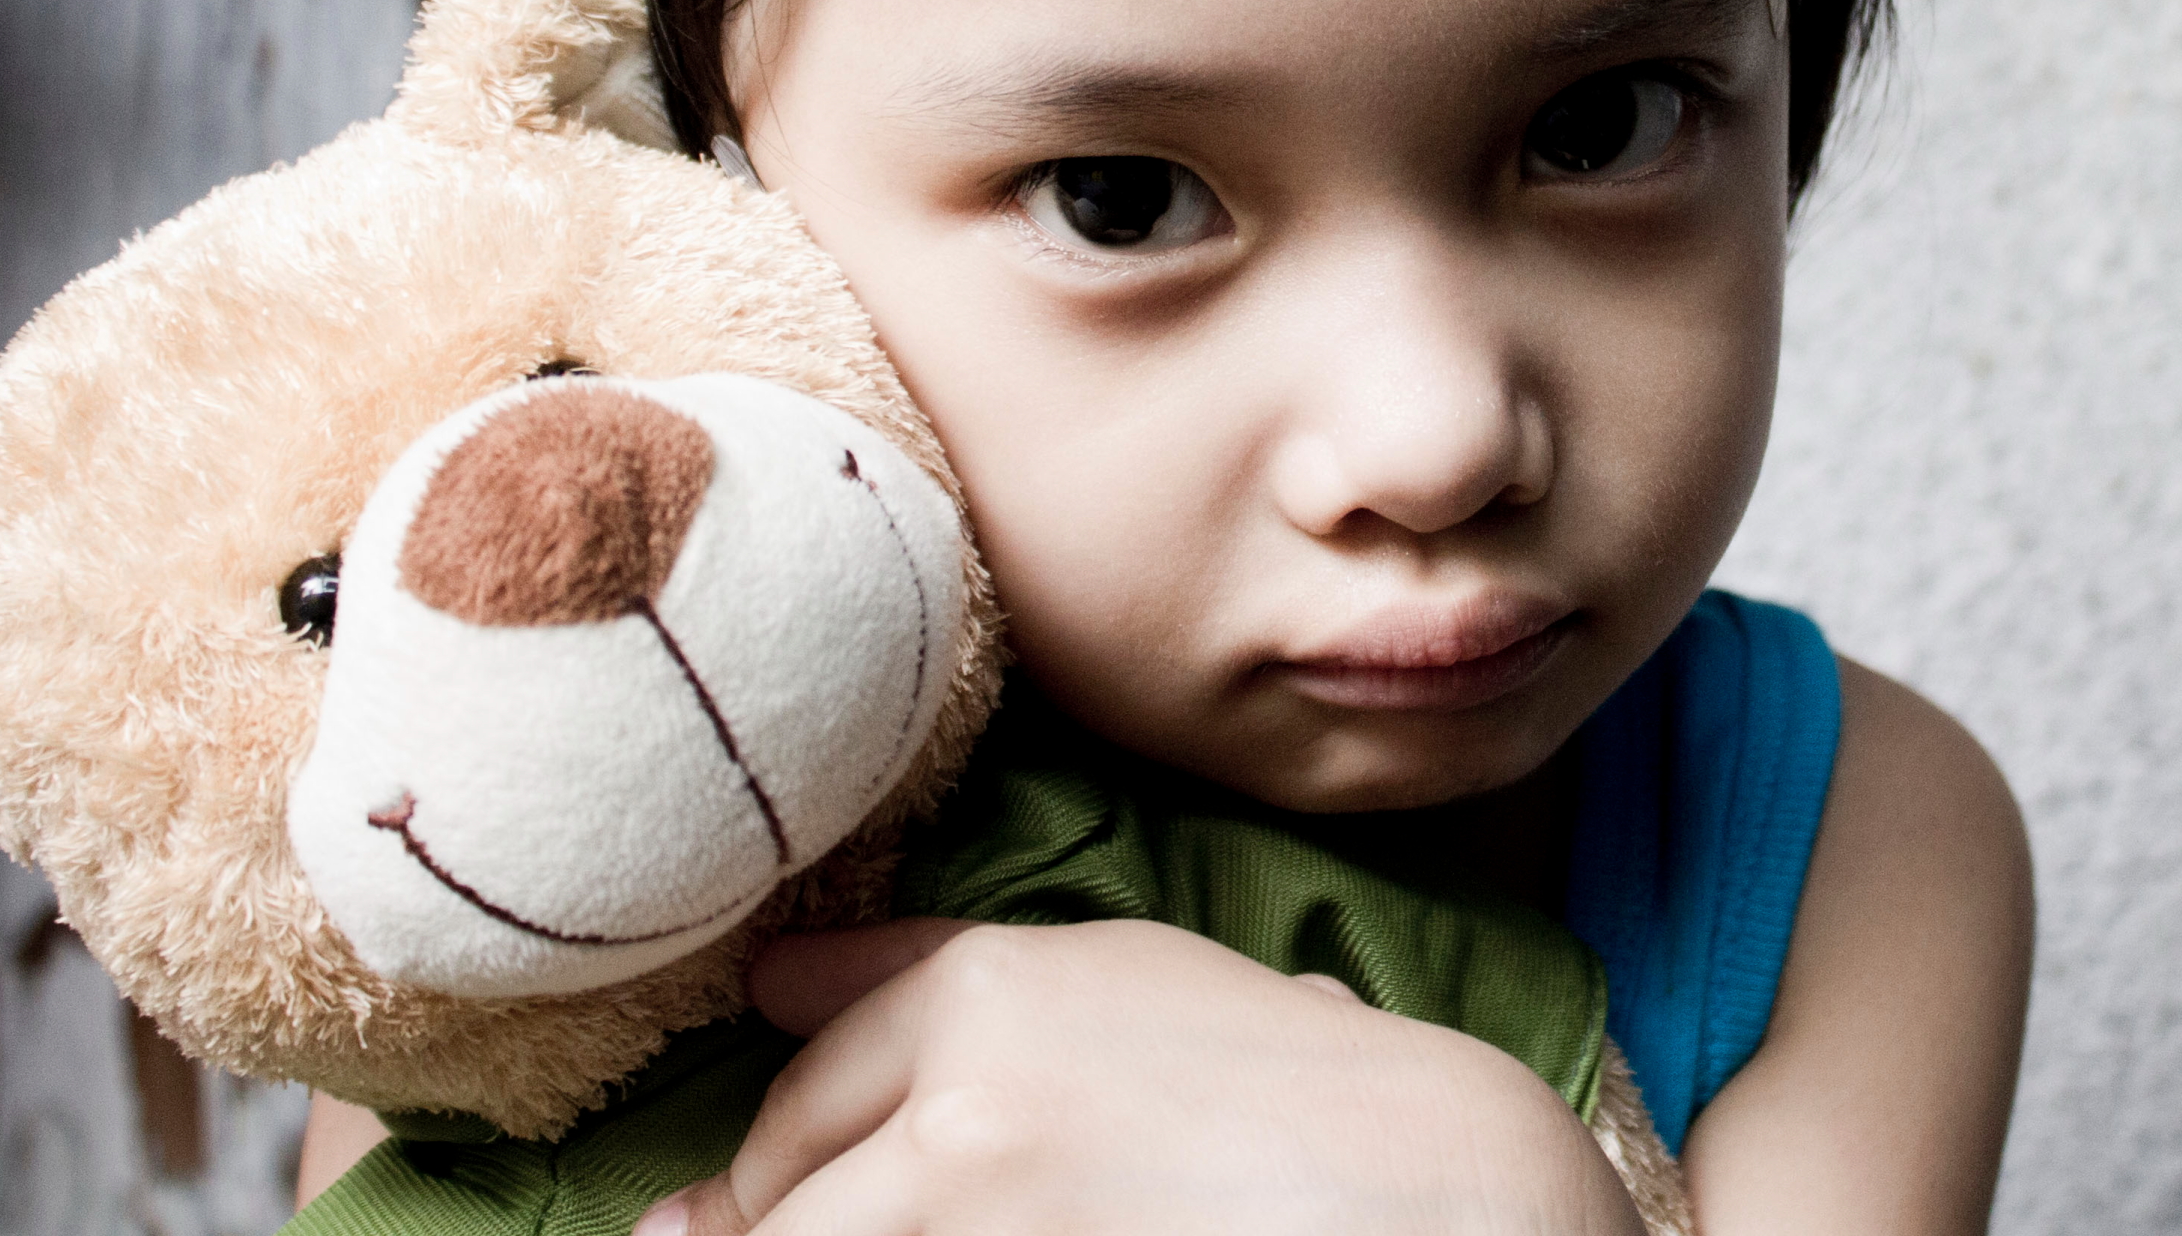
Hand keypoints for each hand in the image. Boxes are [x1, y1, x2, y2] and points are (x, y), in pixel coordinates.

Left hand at [638, 919, 1643, 1235]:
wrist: (1425, 1183)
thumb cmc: (1287, 1079)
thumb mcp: (1119, 975)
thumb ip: (933, 972)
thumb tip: (773, 982)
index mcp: (980, 990)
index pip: (793, 1081)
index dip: (778, 1150)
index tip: (756, 1185)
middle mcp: (956, 1103)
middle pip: (773, 1195)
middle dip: (773, 1223)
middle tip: (805, 1232)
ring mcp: (980, 1221)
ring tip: (900, 1234)